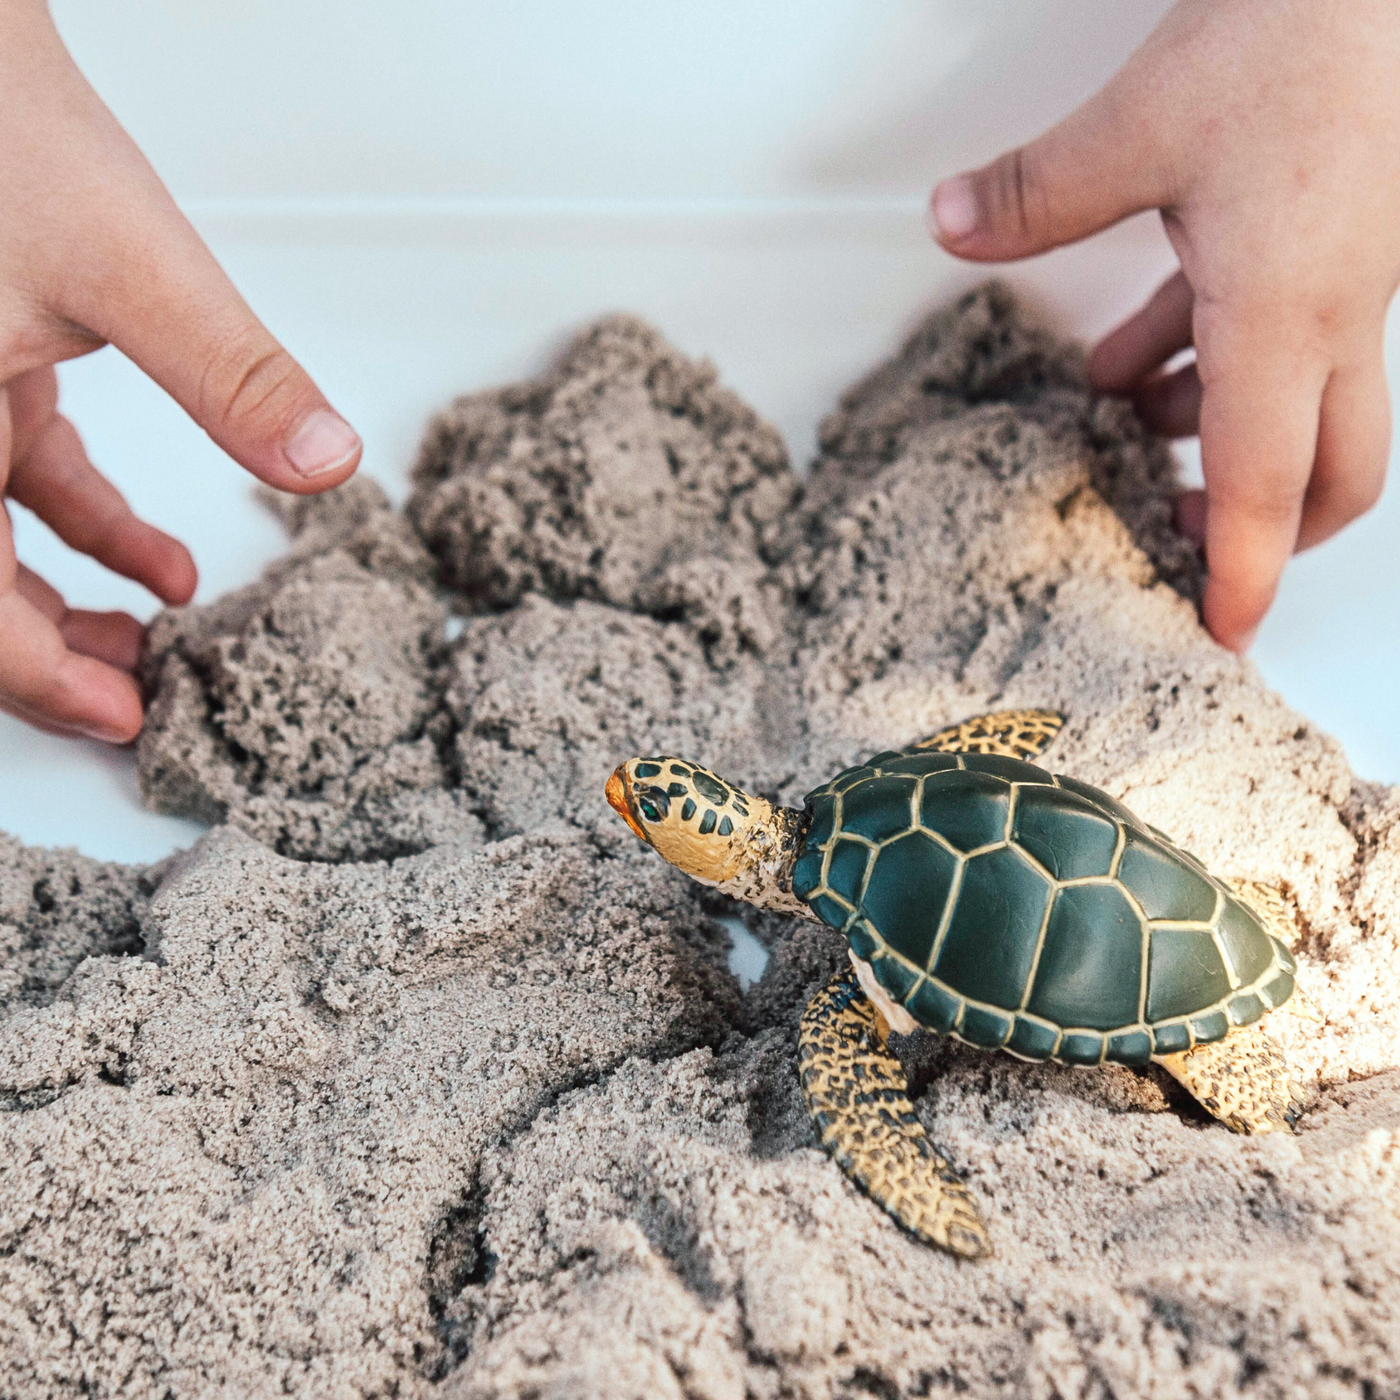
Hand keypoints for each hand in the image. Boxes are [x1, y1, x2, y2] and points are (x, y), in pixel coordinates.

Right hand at [0, 0, 360, 741]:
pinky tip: (161, 561)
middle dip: (53, 658)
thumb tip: (328, 463)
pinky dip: (84, 523)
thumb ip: (232, 376)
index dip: (41, 681)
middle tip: (137, 703)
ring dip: (69, 600)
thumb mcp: (129, 267)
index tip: (125, 718)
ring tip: (155, 640)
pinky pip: (15, 475)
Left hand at [928, 0, 1399, 650]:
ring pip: (1299, 408)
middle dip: (1262, 531)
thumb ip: (1035, 193)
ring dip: (1214, 437)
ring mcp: (1343, 284)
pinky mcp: (1333, 244)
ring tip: (1129, 434)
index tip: (1223, 636)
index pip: (1263, 485)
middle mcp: (1331, 318)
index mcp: (1286, 317)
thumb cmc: (1304, 34)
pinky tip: (1139, 350)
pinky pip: (1273, 337)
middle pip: (1326, 473)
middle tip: (1186, 551)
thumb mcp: (1142, 124)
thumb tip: (952, 221)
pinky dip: (1207, 361)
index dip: (1243, 574)